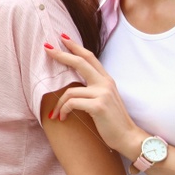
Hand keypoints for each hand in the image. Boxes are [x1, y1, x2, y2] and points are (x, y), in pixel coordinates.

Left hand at [45, 35, 143, 157]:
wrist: (128, 137)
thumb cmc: (112, 121)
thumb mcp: (104, 100)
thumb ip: (93, 89)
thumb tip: (74, 86)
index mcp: (106, 80)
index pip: (90, 57)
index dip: (76, 46)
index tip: (63, 38)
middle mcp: (105, 83)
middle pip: (80, 62)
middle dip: (62, 54)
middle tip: (47, 48)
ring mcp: (103, 93)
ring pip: (70, 91)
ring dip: (59, 104)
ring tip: (56, 114)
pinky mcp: (98, 105)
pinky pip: (72, 103)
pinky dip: (63, 110)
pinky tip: (62, 118)